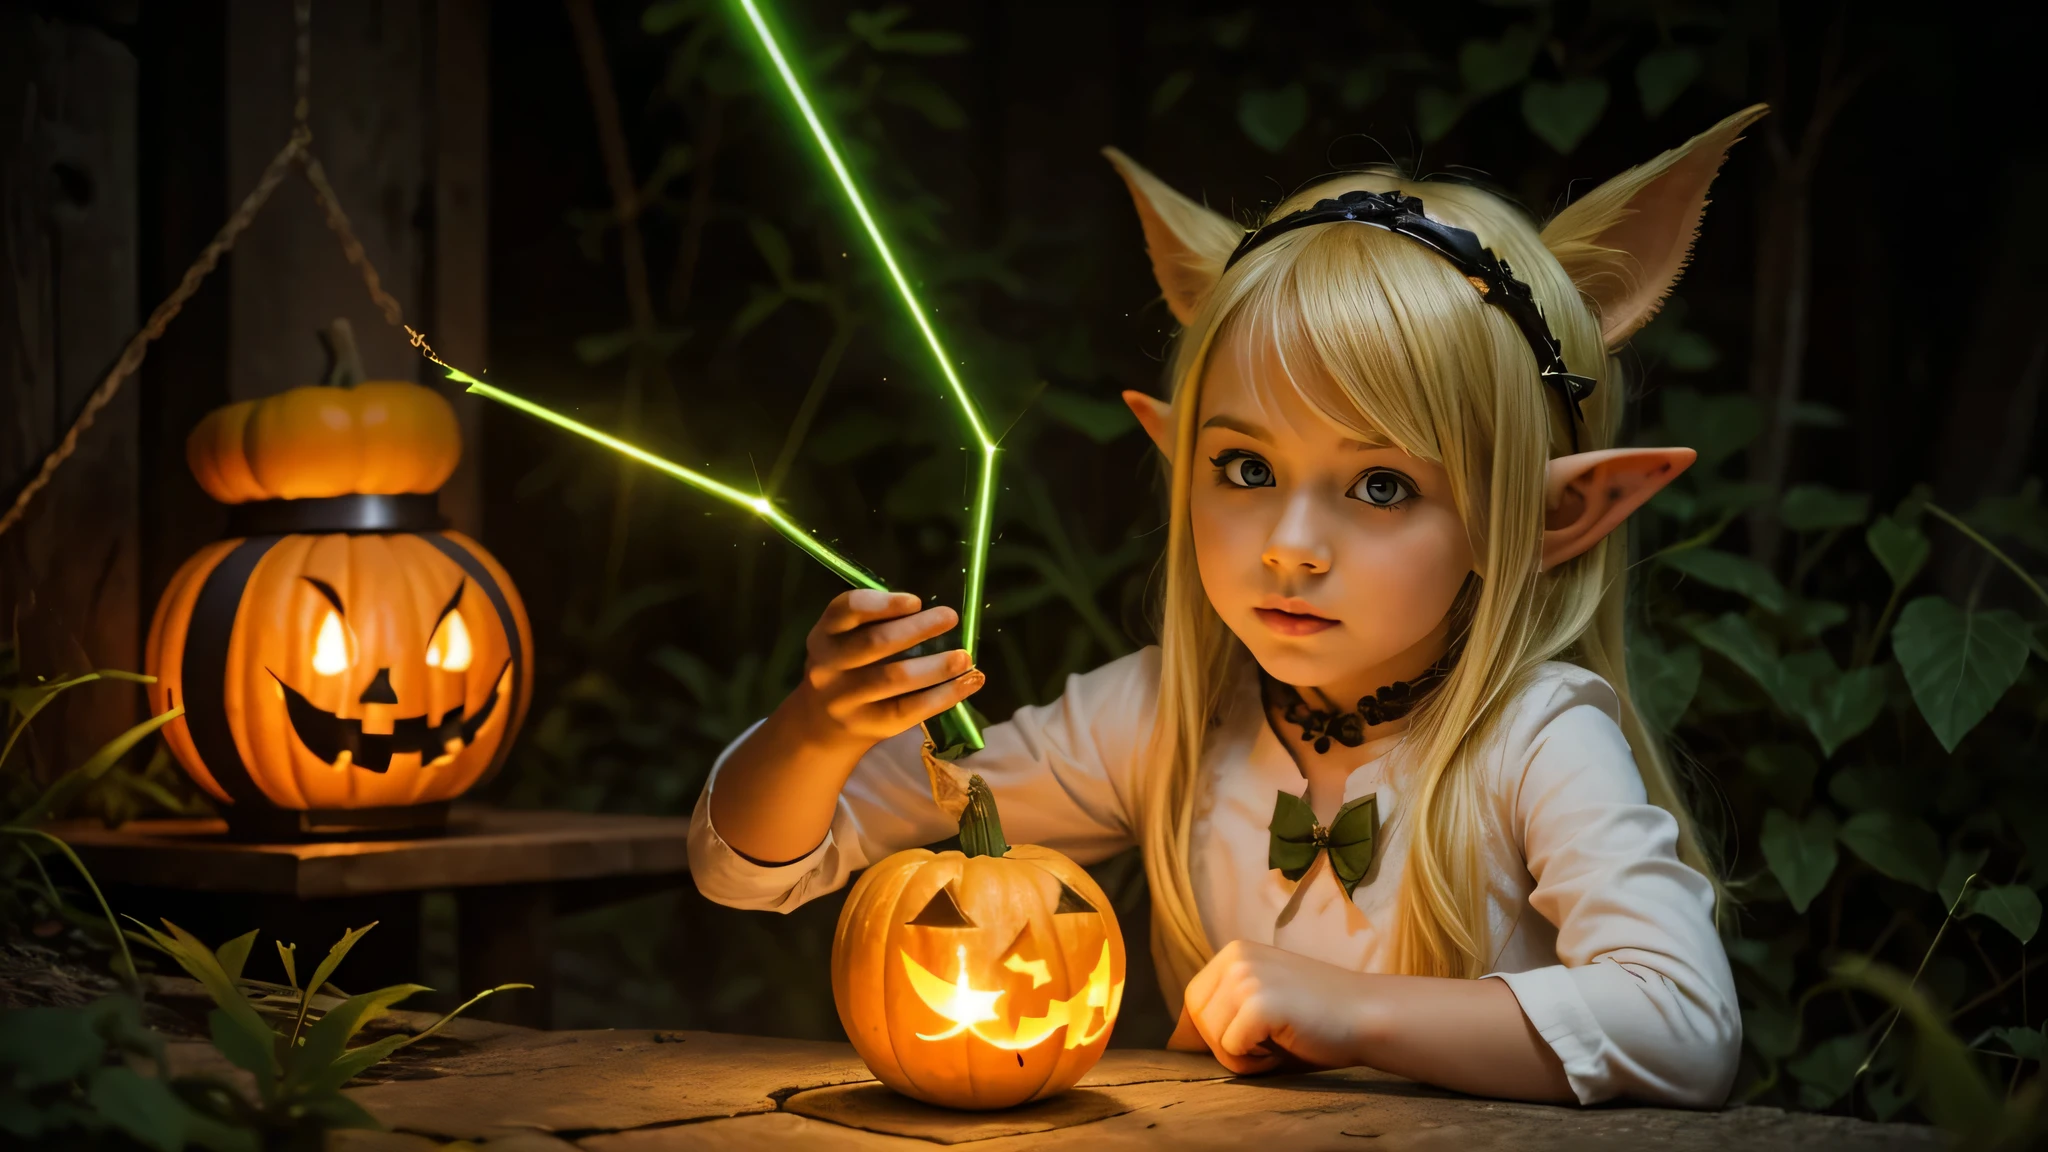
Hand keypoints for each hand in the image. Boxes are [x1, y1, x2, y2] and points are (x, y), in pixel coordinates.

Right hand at [788, 589, 982, 748]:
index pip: (848, 610)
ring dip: (936, 665)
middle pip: (875, 643)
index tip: (916, 602)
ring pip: (896, 678)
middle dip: (917, 629)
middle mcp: (828, 666)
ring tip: (964, 657)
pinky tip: (968, 683)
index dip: (883, 604)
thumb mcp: (845, 640)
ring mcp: (847, 700)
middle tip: (950, 617)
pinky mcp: (870, 726)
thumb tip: (934, 615)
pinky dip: (944, 695)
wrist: (824, 725)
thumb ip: (875, 623)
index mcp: (825, 634)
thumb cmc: (847, 668)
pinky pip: (911, 709)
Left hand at [1178, 940, 1371, 1074]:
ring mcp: (1246, 976)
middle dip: (1226, 1045)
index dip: (1212, 1032)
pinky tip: (1285, 1045)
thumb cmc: (1316, 1017)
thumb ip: (1223, 1011)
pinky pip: (1231, 1051)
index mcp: (1233, 952)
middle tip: (1268, 1044)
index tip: (1249, 1039)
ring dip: (1241, 1056)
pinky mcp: (1259, 1002)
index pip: (1193, 1001)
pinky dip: (1255, 1063)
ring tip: (1278, 1043)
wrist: (1368, 1015)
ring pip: (1211, 1037)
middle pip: (1196, 1019)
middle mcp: (1235, 957)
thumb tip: (1175, 1042)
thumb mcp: (1260, 1001)